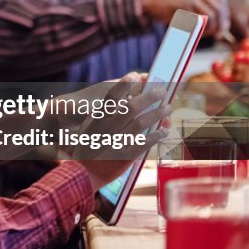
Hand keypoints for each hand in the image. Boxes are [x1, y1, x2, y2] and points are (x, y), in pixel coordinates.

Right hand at [59, 74, 169, 190]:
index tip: (136, 75)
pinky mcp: (125, 156)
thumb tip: (124, 100)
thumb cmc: (86, 147)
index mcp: (96, 119)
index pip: (111, 97)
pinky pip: (144, 143)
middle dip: (148, 97)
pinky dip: (156, 136)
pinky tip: (164, 131)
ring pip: (140, 124)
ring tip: (167, 108)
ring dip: (156, 114)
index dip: (124, 84)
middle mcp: (106, 129)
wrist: (82, 173)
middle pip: (130, 107)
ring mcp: (116, 142)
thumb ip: (103, 115)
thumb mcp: (88, 127)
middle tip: (161, 91)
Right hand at [141, 0, 228, 35]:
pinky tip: (193, 32)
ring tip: (201, 34)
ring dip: (210, 28)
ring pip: (212, 15)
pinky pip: (200, 20)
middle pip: (220, 6)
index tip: (223, 26)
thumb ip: (200, 3)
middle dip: (221, 23)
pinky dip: (199, 29)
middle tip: (218, 35)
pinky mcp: (186, 2)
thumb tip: (219, 20)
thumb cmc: (162, 2)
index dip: (224, 14)